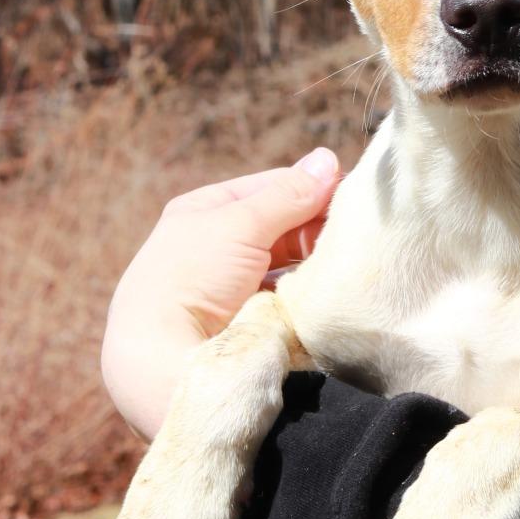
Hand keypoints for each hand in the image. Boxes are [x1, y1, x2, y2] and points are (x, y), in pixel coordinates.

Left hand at [101, 147, 339, 439]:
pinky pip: (295, 294)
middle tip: (354, 229)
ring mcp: (239, 284)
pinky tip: (331, 288)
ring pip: (295, 261)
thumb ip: (289, 194)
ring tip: (347, 259)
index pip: (274, 187)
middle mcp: (221, 244)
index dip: (311, 188)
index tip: (349, 193)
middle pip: (287, 224)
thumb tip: (328, 159)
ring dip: (319, 260)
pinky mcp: (255, 318)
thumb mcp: (240, 222)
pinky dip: (313, 290)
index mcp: (207, 211)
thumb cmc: (191, 277)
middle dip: (318, 226)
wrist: (165, 359)